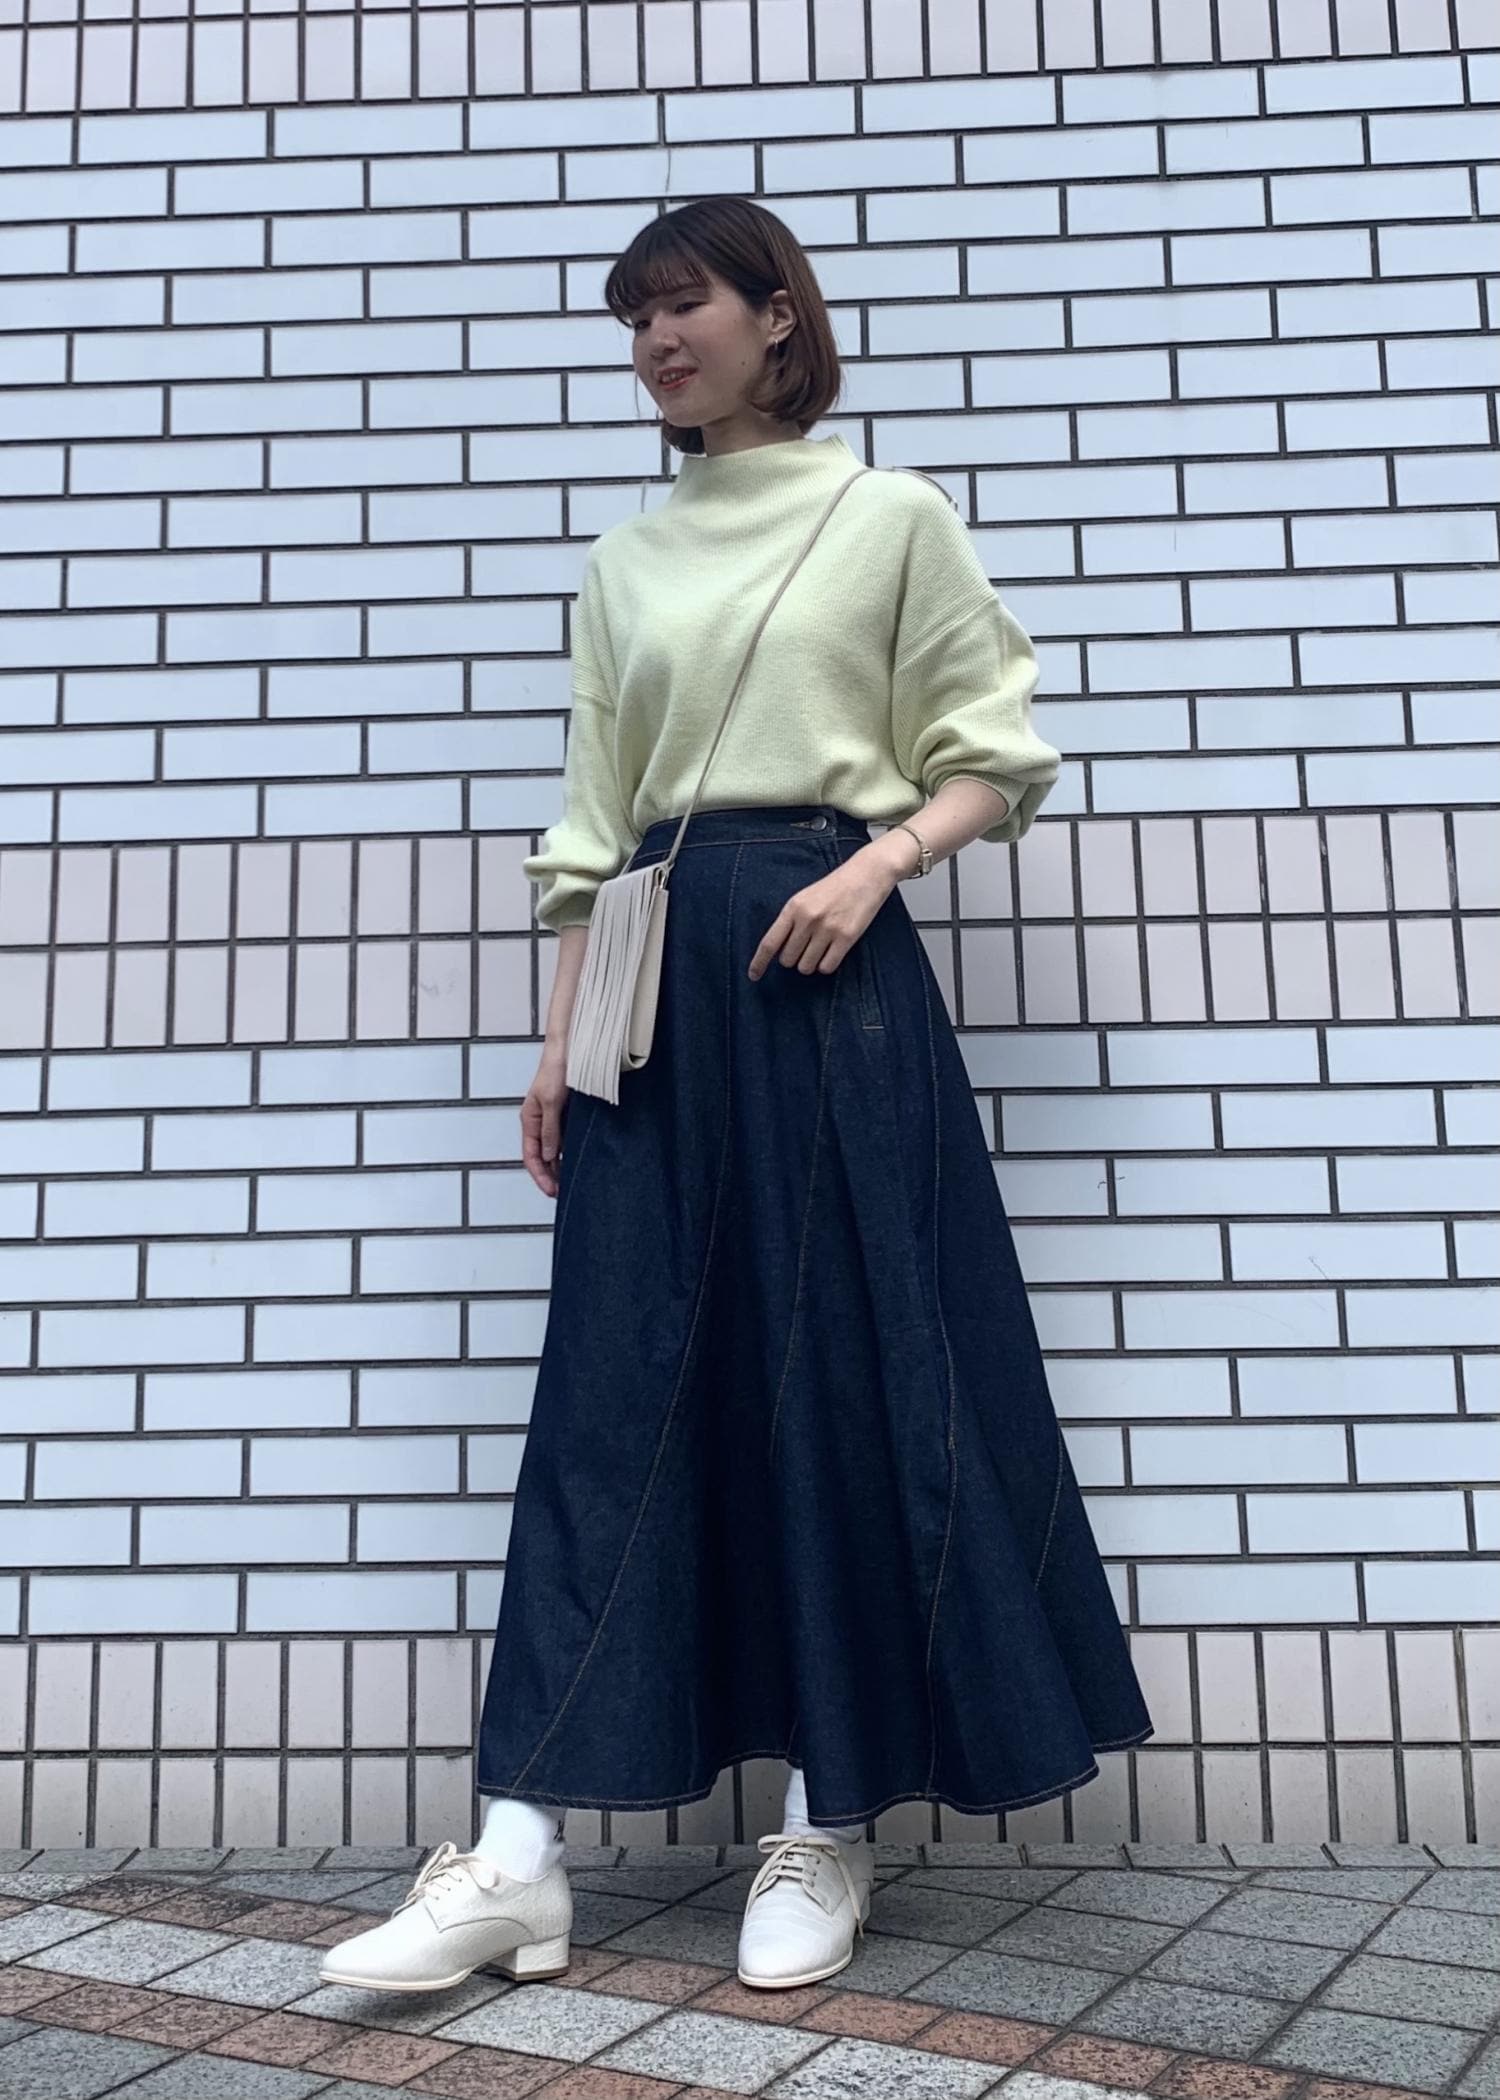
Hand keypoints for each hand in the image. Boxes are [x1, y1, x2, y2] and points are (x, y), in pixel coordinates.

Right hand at [521, 1045, 569, 1198]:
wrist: (570, 1049)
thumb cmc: (556, 1069)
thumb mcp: (551, 1102)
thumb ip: (550, 1130)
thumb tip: (548, 1156)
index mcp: (530, 1119)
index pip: (531, 1156)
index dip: (540, 1176)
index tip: (550, 1191)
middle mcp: (539, 1122)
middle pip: (541, 1157)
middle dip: (549, 1176)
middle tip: (561, 1193)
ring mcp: (553, 1119)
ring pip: (553, 1150)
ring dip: (559, 1167)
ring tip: (569, 1183)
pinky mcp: (566, 1115)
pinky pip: (564, 1140)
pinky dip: (567, 1153)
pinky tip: (576, 1162)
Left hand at [747, 844, 901, 983]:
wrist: (866, 874)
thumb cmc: (834, 887)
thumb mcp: (805, 897)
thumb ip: (791, 920)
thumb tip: (777, 950)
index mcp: (793, 907)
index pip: (770, 942)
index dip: (759, 962)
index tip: (753, 976)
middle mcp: (808, 919)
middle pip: (787, 959)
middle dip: (793, 958)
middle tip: (805, 946)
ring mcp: (827, 929)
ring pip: (806, 966)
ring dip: (810, 963)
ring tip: (819, 948)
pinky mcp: (846, 937)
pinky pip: (826, 967)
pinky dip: (826, 965)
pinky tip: (831, 953)